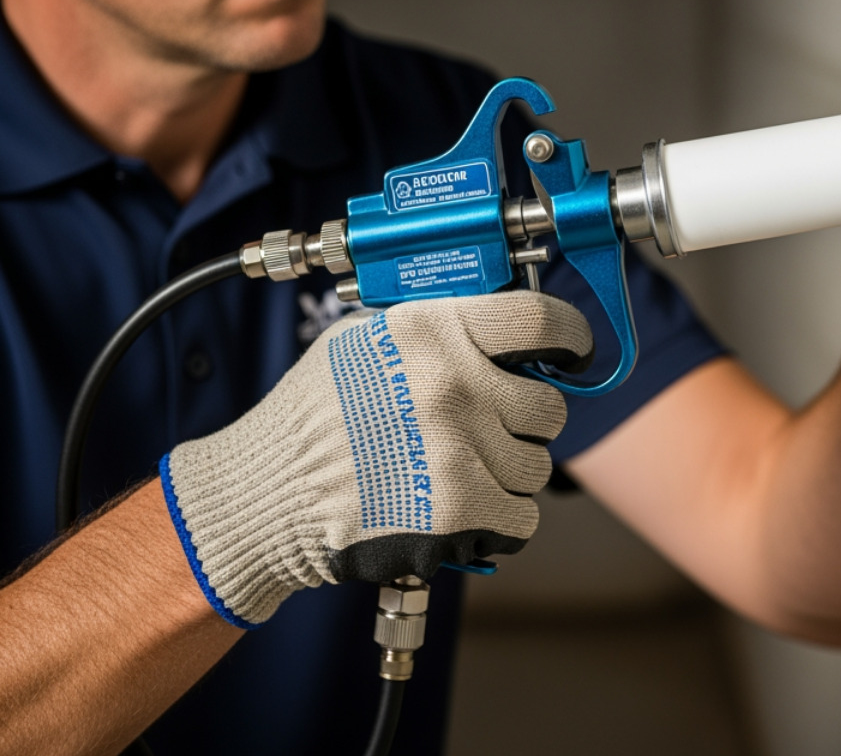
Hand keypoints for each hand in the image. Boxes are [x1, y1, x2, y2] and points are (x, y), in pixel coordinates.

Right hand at [160, 291, 592, 626]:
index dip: (570, 336)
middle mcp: (450, 382)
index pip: (539, 318)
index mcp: (431, 330)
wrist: (267, 493)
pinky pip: (522, 515)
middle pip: (549, 406)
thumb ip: (436, 328)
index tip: (573, 352)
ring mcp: (456, 445)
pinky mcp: (457, 506)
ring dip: (507, 476)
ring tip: (454, 474)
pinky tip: (460, 510)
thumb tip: (508, 328)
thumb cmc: (314, 418)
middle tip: (483, 434)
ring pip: (537, 465)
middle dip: (524, 425)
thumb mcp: (364, 340)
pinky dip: (499, 521)